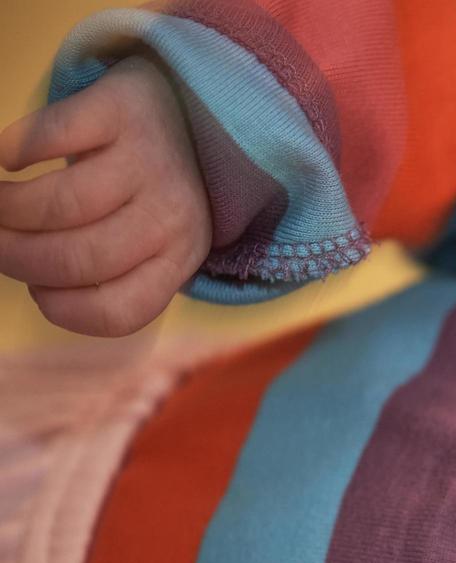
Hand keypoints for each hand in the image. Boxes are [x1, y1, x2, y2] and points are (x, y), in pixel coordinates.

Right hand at [0, 55, 210, 337]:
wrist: (188, 109)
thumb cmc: (147, 190)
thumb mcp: (148, 239)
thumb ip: (107, 268)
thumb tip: (33, 279)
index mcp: (180, 258)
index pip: (120, 311)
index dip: (63, 309)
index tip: (37, 289)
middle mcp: (174, 214)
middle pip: (79, 259)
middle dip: (17, 258)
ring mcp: (151, 158)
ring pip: (60, 205)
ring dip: (8, 211)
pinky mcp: (122, 109)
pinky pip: (51, 136)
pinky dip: (17, 151)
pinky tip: (10, 161)